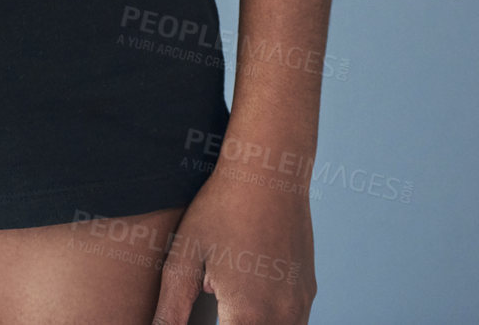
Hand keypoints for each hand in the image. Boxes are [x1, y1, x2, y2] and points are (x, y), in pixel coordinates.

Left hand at [151, 167, 316, 324]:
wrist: (268, 169)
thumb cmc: (222, 208)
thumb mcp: (185, 258)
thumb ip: (171, 309)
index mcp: (250, 315)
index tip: (199, 318)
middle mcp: (284, 316)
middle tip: (210, 310)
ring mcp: (301, 304)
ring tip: (223, 306)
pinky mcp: (307, 290)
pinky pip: (290, 322)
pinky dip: (266, 320)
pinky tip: (240, 298)